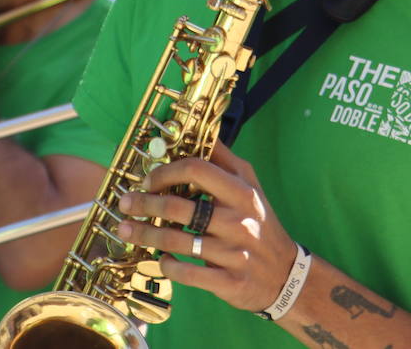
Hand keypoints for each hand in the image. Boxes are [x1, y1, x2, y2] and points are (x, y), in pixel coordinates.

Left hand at [115, 142, 297, 312]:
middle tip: (125, 203)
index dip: (166, 172)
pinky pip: (186, 272)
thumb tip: (201, 129)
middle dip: (144, 203)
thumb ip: (224, 159)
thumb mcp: (250, 186)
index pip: (197, 169)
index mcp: (241, 192)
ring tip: (126, 229)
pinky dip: (167, 264)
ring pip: (176, 240)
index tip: (148, 179)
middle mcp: (238, 220)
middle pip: (178, 206)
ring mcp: (233, 252)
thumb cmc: (260, 223)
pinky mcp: (228, 282)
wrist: (285, 274)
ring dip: (144, 234)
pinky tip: (159, 258)